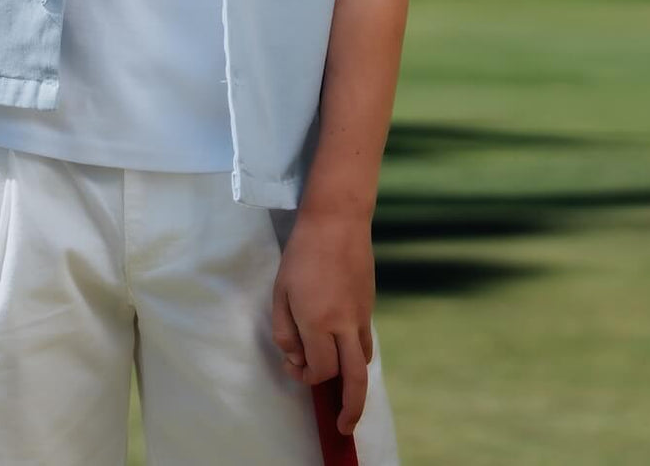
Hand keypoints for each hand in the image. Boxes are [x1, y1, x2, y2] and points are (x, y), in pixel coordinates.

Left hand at [271, 212, 376, 434]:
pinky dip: (355, 354)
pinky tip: (342, 351)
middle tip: (344, 427)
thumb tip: (297, 358)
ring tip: (343, 393)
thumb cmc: (302, 255)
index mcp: (318, 322)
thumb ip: (285, 331)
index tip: (294, 367)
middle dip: (351, 408)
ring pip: (364, 361)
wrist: (338, 221)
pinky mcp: (369, 306)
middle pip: (355, 378)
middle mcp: (344, 324)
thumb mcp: (280, 293)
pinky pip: (365, 341)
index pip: (319, 369)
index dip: (306, 376)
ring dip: (354, 381)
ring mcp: (361, 316)